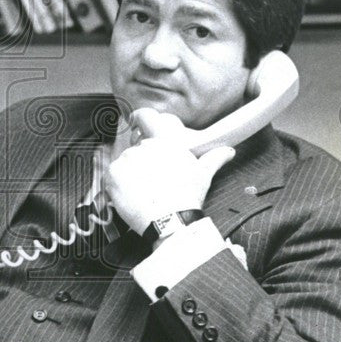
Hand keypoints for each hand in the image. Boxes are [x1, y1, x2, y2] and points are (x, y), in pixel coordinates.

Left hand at [104, 109, 234, 234]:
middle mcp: (144, 145)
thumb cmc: (188, 196)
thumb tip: (229, 151)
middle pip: (136, 149)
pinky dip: (117, 185)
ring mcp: (127, 158)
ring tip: (143, 192)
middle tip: (150, 182)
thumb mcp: (203, 174)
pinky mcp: (113, 173)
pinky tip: (131, 196)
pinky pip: (111, 176)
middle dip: (140, 163)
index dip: (141, 127)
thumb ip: (214, 157)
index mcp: (165, 141)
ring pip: (124, 163)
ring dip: (129, 175)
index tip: (139, 134)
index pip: (146, 122)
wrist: (171, 219)